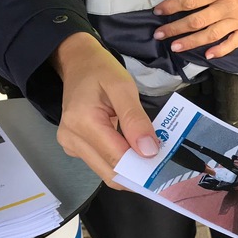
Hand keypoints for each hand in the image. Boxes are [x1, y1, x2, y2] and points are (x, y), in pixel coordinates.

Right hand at [51, 33, 158, 187]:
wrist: (78, 63)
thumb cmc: (101, 70)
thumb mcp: (123, 87)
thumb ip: (135, 119)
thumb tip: (149, 152)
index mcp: (82, 122)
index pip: (116, 158)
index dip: (142, 167)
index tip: (166, 166)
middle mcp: (71, 139)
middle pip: (110, 172)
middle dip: (137, 174)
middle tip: (163, 167)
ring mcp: (71, 146)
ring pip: (106, 172)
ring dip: (130, 170)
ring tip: (152, 160)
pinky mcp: (76, 148)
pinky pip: (102, 163)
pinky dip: (121, 162)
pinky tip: (136, 153)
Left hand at [152, 0, 237, 58]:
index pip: (191, 0)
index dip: (173, 6)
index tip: (158, 11)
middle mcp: (227, 7)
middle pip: (197, 21)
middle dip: (176, 28)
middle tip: (160, 35)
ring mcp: (236, 21)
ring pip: (211, 34)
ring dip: (192, 42)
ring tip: (175, 47)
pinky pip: (232, 43)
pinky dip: (221, 50)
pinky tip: (207, 56)